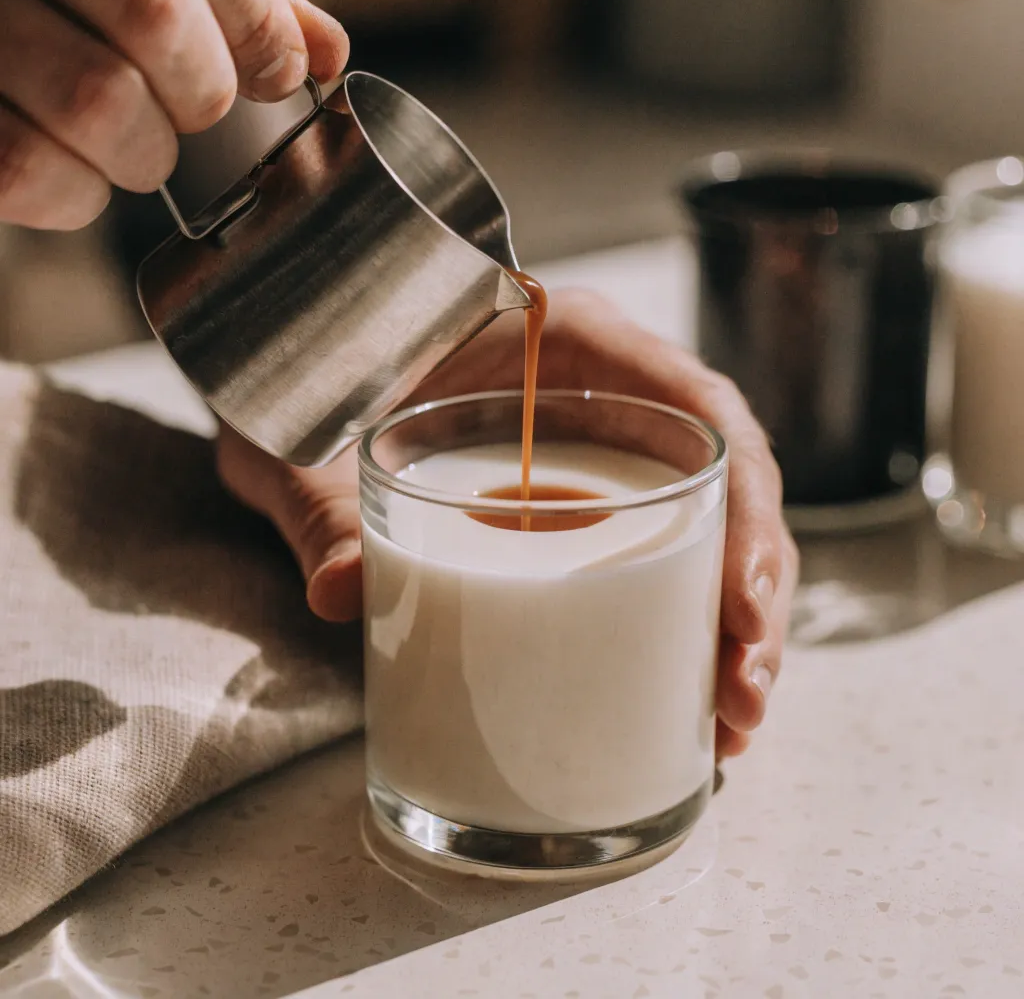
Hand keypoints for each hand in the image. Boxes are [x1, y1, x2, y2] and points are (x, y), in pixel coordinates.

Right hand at [0, 0, 348, 229]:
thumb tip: (323, 53)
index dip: (259, 32)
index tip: (275, 75)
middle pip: (156, 17)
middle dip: (199, 92)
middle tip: (185, 109)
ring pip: (97, 99)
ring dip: (141, 151)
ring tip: (128, 142)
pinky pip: (27, 168)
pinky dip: (74, 195)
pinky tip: (75, 171)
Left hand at [218, 289, 798, 758]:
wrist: (289, 359)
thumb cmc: (312, 371)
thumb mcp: (315, 433)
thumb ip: (325, 502)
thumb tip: (340, 592)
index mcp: (569, 338)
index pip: (700, 406)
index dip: (747, 506)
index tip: (745, 608)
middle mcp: (602, 391)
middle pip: (720, 488)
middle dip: (750, 598)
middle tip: (740, 699)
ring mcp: (593, 452)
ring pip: (697, 533)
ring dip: (723, 629)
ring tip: (726, 726)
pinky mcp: (571, 507)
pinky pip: (646, 560)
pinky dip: (674, 630)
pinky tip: (680, 704)